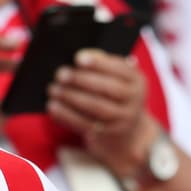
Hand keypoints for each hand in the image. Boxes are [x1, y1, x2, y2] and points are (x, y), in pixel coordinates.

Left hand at [47, 48, 154, 178]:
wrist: (126, 128)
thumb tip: (80, 57)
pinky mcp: (108, 133)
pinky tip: (53, 107)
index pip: (119, 69)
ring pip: (96, 108)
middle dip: (82, 80)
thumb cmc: (114, 92)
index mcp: (137, 81)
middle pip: (108, 89)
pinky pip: (86, 124)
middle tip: (60, 74)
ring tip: (54, 90)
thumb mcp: (115, 76)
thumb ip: (101, 63)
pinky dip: (67, 115)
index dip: (98, 63)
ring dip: (72, 98)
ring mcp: (123, 119)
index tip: (77, 58)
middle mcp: (134, 100)